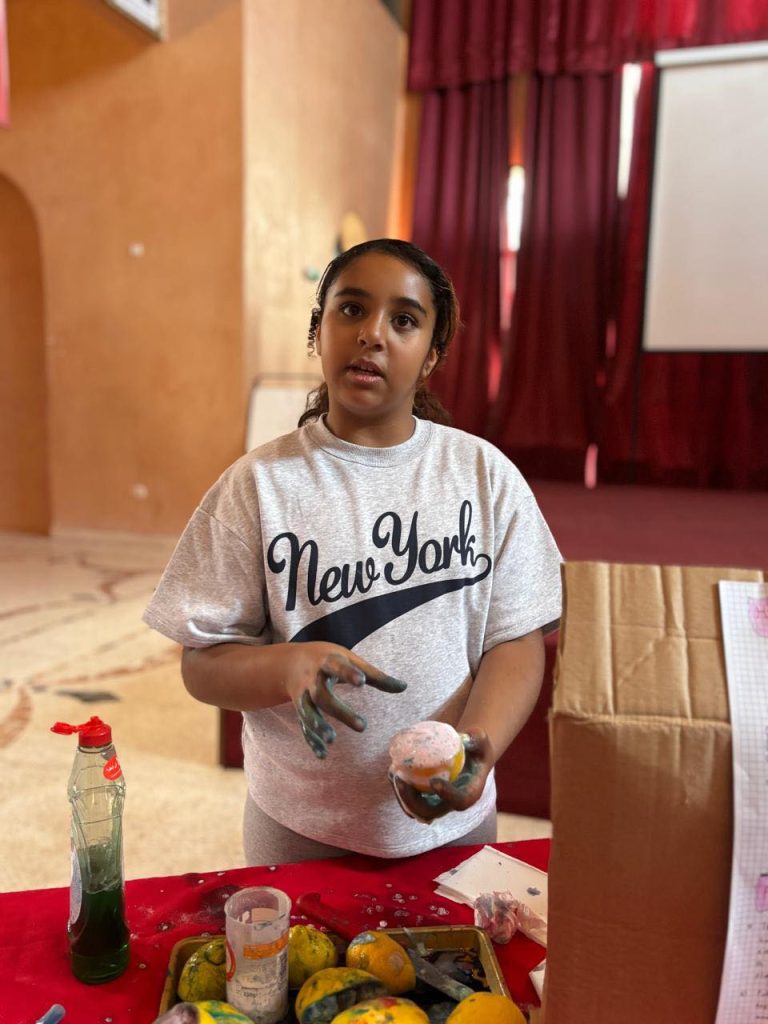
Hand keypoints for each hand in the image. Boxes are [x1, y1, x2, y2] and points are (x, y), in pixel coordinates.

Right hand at [284, 642, 406, 758]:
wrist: (291, 663)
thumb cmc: (329, 659)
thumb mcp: (351, 659)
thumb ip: (375, 675)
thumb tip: (404, 687)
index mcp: (327, 662)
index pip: (336, 666)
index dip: (348, 673)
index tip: (362, 682)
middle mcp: (312, 679)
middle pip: (321, 695)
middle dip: (339, 711)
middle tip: (363, 727)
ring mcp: (302, 695)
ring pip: (307, 711)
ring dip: (318, 726)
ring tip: (332, 739)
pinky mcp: (299, 709)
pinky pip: (303, 726)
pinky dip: (311, 740)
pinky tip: (323, 755)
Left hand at [388, 727, 493, 822]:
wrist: (468, 757)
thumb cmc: (475, 747)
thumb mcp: (480, 740)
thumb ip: (477, 737)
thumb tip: (466, 736)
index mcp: (469, 793)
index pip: (459, 802)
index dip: (447, 795)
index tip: (434, 782)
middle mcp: (451, 803)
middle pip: (430, 813)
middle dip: (412, 801)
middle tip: (401, 779)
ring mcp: (436, 803)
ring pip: (415, 811)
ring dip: (401, 796)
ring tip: (394, 773)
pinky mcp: (424, 799)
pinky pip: (407, 801)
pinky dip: (398, 789)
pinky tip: (393, 771)